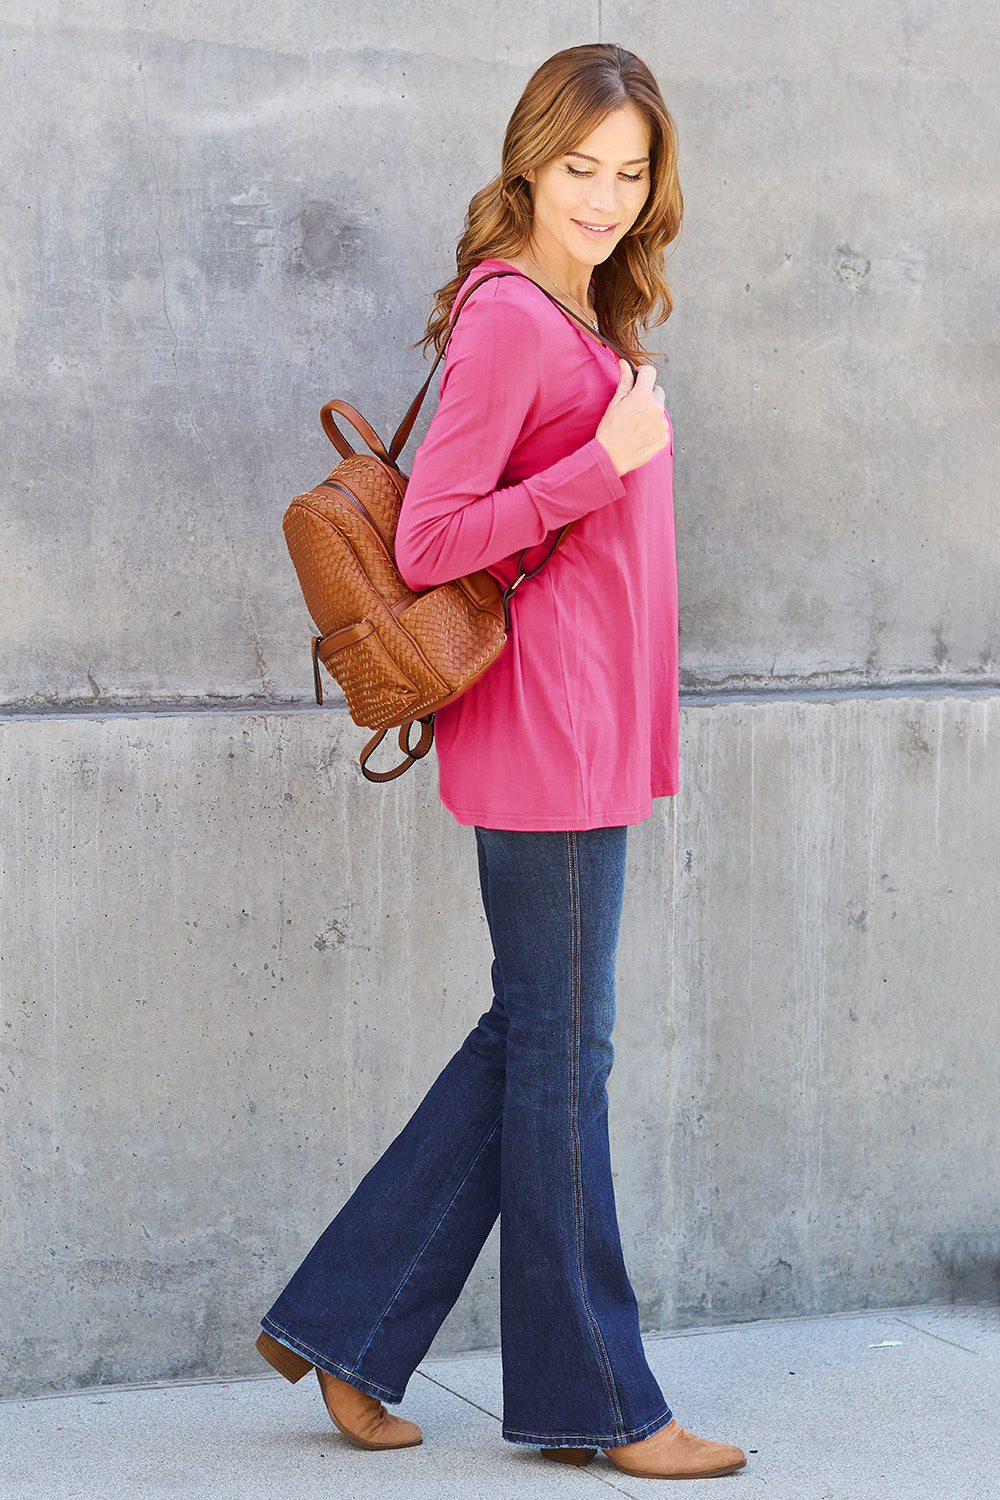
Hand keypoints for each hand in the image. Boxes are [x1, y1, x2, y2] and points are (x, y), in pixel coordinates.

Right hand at [595, 360, 669, 475]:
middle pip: (657, 391)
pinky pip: (661, 425)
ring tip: (635, 423)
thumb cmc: (610, 430)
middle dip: (647, 394)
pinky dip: (653, 426)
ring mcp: (662, 423)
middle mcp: (656, 408)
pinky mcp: (664, 437)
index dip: (642, 372)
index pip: (650, 372)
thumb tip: (625, 363)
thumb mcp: (615, 403)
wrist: (612, 458)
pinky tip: (640, 433)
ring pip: (659, 409)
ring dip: (651, 411)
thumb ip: (624, 381)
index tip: (637, 378)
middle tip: (633, 405)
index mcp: (643, 396)